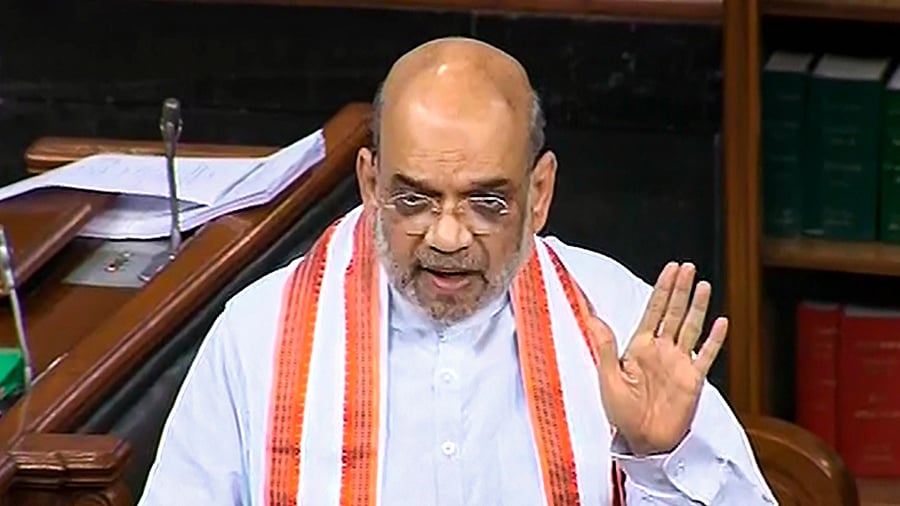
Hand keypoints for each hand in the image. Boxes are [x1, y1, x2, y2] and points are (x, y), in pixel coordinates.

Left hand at [590, 262, 726, 455]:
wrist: (642, 441)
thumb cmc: (621, 413)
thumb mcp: (609, 377)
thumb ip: (605, 346)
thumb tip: (592, 317)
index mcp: (639, 347)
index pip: (653, 311)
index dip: (662, 289)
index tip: (670, 269)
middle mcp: (661, 351)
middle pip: (674, 313)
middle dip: (680, 289)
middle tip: (688, 267)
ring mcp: (679, 363)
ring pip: (691, 328)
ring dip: (698, 307)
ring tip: (704, 285)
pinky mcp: (693, 380)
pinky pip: (706, 355)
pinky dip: (715, 339)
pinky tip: (721, 322)